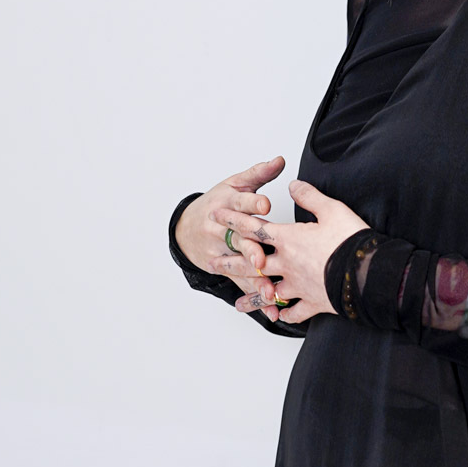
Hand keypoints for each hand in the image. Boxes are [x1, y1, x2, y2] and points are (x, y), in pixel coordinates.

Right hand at [175, 156, 288, 322]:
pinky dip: (253, 293)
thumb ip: (259, 173)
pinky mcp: (222, 267)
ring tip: (269, 289)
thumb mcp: (235, 184)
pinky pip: (239, 281)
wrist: (187, 227)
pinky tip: (269, 306)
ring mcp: (219, 249)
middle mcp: (221, 228)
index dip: (253, 203)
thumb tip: (280, 160)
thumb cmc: (217, 203)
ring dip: (254, 277)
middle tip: (262, 257)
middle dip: (250, 248)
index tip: (265, 204)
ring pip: (238, 264)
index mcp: (227, 204)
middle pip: (238, 238)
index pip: (240, 203)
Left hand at [211, 178, 369, 326]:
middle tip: (212, 262)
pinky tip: (280, 316)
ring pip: (268, 292)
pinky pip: (294, 312)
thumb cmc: (350, 240)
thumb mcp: (331, 209)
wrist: (367, 274)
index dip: (234, 219)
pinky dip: (286, 314)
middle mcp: (287, 264)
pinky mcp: (313, 302)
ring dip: (252, 298)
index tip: (217, 215)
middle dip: (230, 261)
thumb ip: (309, 197)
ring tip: (237, 305)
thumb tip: (293, 185)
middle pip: (251, 263)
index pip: (254, 227)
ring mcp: (298, 286)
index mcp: (289, 239)